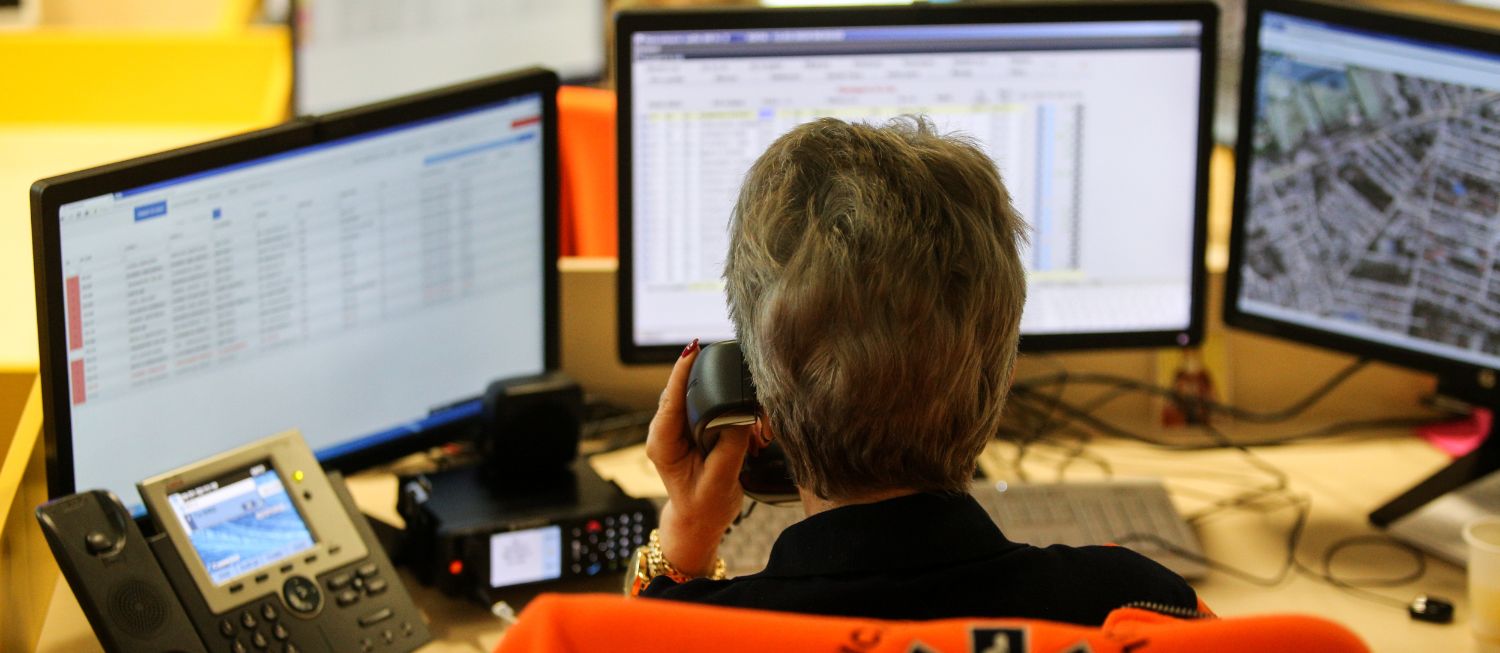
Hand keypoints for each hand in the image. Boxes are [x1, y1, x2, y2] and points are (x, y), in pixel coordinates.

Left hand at [646, 339, 752, 576]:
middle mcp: (665, 431)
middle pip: (682, 390)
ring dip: (720, 392)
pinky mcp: (690, 427)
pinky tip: (745, 414)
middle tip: (730, 364)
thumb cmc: (705, 505)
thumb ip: (731, 445)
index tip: (692, 349)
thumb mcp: (720, 480)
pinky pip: (705, 404)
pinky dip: (725, 404)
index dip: (682, 372)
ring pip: (695, 395)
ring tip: (744, 399)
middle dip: (706, 376)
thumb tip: (742, 413)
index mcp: (662, 444)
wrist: (699, 520)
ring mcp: (677, 428)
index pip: (671, 400)